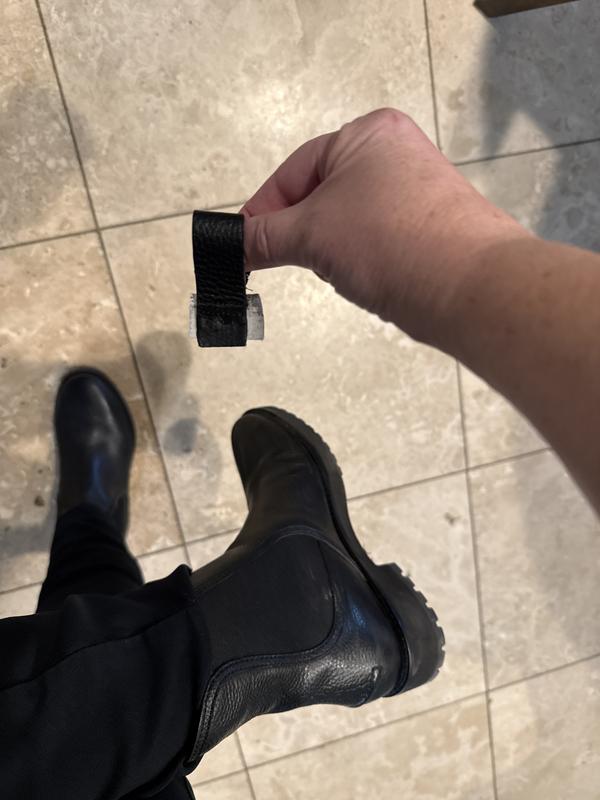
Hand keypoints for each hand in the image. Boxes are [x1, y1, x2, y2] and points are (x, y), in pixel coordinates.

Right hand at [241, 108, 529, 345]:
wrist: (471, 287)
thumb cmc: (387, 242)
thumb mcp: (313, 234)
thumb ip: (264, 237)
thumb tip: (232, 246)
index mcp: (367, 134)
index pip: (294, 171)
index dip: (263, 211)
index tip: (242, 248)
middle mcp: (395, 153)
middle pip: (322, 195)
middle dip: (302, 233)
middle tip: (292, 261)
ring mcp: (418, 191)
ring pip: (349, 222)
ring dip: (333, 250)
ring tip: (342, 272)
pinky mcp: (431, 228)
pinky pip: (378, 240)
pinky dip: (363, 259)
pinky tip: (368, 278)